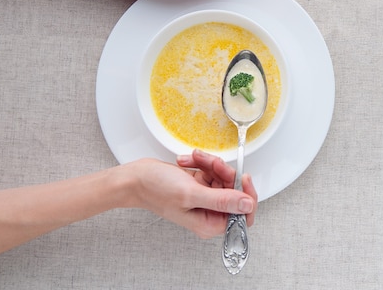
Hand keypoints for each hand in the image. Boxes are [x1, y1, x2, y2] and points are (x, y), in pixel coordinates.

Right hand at [126, 150, 257, 238]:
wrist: (136, 177)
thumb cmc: (155, 190)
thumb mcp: (191, 194)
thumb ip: (221, 200)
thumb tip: (247, 205)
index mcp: (210, 223)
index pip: (243, 214)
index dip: (247, 195)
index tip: (242, 177)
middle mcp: (209, 212)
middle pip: (234, 190)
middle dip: (223, 172)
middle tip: (211, 164)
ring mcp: (205, 198)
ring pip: (223, 177)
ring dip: (210, 164)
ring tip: (194, 160)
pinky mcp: (200, 185)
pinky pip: (212, 170)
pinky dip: (202, 162)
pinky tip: (187, 162)